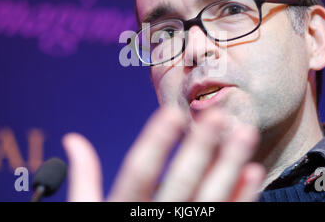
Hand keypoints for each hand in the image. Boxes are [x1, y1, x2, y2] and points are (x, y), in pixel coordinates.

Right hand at [62, 106, 265, 200]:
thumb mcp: (88, 216)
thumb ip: (84, 180)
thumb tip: (73, 140)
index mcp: (120, 214)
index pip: (138, 172)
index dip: (155, 142)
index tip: (173, 113)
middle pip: (181, 182)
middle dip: (200, 148)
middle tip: (218, 116)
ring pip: (210, 199)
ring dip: (229, 165)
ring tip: (244, 133)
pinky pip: (226, 220)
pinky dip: (241, 197)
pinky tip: (251, 171)